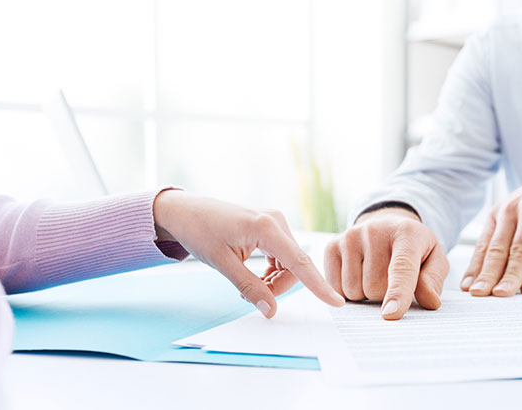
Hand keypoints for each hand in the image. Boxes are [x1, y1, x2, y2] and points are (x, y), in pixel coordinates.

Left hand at [153, 190, 344, 317]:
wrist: (185, 211)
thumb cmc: (200, 230)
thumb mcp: (223, 264)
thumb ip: (249, 287)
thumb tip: (270, 310)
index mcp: (266, 227)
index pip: (299, 262)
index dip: (319, 285)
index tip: (336, 301)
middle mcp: (276, 221)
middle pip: (294, 265)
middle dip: (278, 286)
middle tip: (250, 297)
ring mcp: (274, 222)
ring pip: (289, 262)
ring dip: (274, 280)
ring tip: (247, 286)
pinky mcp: (269, 226)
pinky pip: (281, 255)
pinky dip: (272, 270)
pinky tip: (254, 275)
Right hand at [324, 207, 448, 319]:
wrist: (387, 226)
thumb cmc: (413, 248)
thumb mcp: (434, 259)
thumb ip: (433, 280)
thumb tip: (429, 301)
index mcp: (407, 233)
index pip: (401, 268)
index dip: (397, 293)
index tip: (390, 314)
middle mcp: (374, 231)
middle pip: (375, 287)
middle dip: (384, 295)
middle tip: (391, 280)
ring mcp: (350, 237)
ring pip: (353, 291)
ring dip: (365, 294)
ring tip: (374, 275)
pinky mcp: (332, 246)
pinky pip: (335, 288)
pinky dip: (347, 292)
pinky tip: (358, 275)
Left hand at [461, 153, 521, 296]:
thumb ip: (512, 239)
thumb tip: (501, 272)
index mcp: (500, 213)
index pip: (484, 246)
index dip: (475, 269)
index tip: (467, 287)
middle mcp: (512, 211)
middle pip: (497, 250)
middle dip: (486, 275)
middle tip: (478, 295)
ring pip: (519, 251)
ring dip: (510, 276)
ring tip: (503, 295)